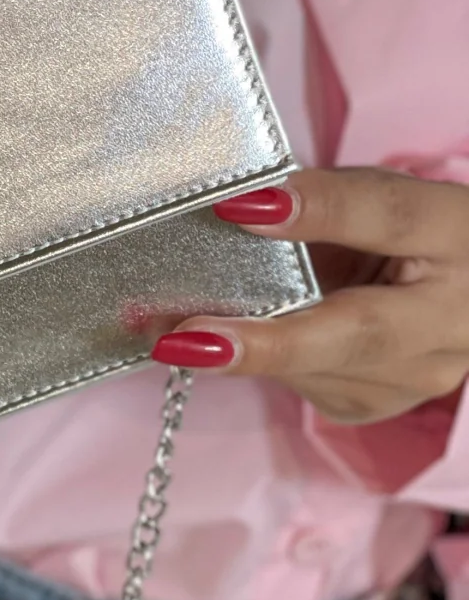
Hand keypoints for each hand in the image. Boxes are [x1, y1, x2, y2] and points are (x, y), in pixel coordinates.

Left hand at [152, 167, 468, 422]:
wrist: (466, 296)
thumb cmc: (416, 233)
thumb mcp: (383, 195)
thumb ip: (326, 196)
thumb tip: (243, 202)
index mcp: (453, 236)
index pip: (387, 217)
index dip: (318, 211)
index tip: (240, 206)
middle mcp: (447, 323)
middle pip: (355, 333)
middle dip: (265, 341)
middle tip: (186, 339)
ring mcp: (415, 377)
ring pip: (319, 371)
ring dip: (239, 353)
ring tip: (160, 329)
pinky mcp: (373, 404)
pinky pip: (304, 384)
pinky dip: (258, 361)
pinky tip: (215, 341)